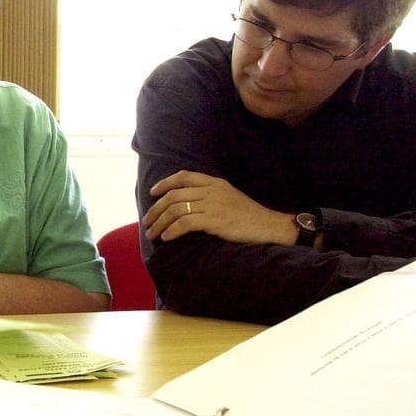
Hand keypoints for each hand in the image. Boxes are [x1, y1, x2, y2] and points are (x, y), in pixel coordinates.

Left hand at [143, 170, 295, 244]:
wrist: (269, 225)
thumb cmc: (247, 215)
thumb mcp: (228, 197)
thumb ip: (208, 195)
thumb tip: (184, 204)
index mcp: (214, 182)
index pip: (183, 176)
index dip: (164, 183)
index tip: (153, 193)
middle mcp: (211, 191)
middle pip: (173, 196)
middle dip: (156, 209)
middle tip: (147, 221)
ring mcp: (213, 205)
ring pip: (176, 210)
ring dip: (160, 223)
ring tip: (152, 233)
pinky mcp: (215, 221)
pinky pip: (185, 224)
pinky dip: (172, 231)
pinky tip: (166, 238)